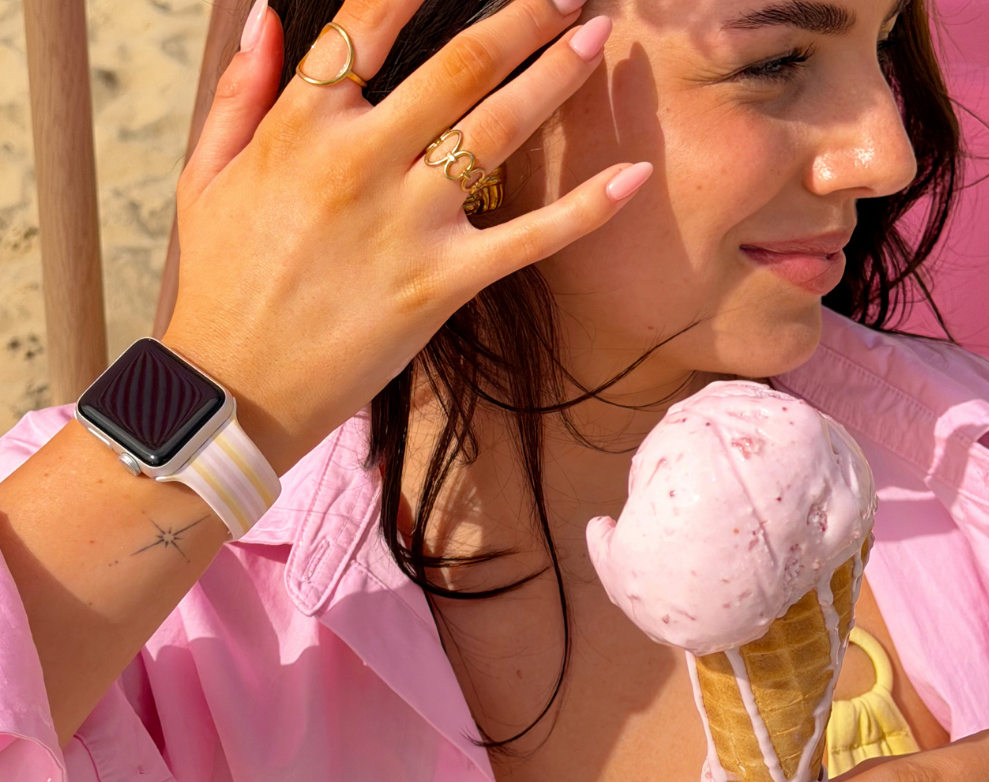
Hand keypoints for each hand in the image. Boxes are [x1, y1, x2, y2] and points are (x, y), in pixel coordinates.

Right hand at [162, 0, 649, 474]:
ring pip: (499, 131)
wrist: (234, 390)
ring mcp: (406, 225)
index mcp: (301, 127)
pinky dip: (584, 208)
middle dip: (523, 15)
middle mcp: (360, 162)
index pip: (369, 21)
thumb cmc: (219, 284)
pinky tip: (631, 176)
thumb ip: (240, 91)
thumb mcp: (209, 177)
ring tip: (599, 38)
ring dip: (556, 76)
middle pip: (459, 65)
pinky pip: (527, 239)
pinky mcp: (440, 285)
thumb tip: (270, 14)